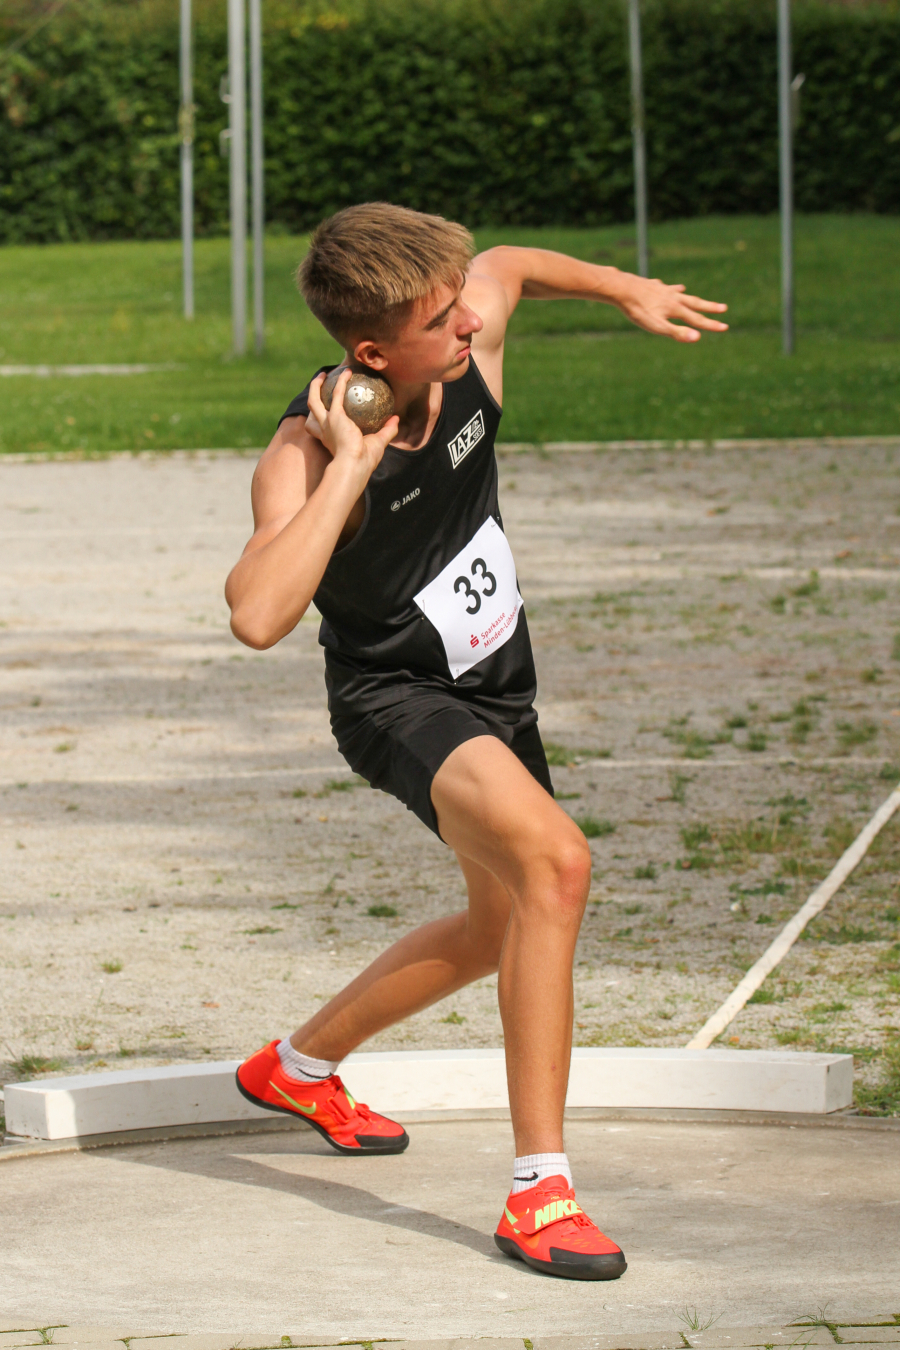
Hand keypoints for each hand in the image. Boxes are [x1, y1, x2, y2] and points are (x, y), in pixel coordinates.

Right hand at [306, 369, 399, 486]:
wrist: (354, 465)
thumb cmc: (364, 461)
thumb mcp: (378, 443)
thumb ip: (387, 431)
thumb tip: (396, 418)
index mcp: (331, 440)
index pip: (322, 427)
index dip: (323, 417)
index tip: (330, 409)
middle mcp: (325, 431)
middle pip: (313, 410)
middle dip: (314, 396)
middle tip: (321, 386)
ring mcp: (327, 422)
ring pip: (314, 400)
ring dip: (316, 386)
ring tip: (324, 374)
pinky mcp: (335, 416)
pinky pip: (338, 394)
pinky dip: (342, 382)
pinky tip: (348, 372)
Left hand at [616, 277, 727, 342]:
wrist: (621, 288)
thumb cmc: (638, 310)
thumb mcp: (657, 326)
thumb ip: (676, 332)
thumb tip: (697, 338)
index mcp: (676, 309)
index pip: (698, 319)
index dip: (712, 324)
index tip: (725, 327)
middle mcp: (673, 297)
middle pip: (694, 303)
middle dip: (709, 307)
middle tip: (723, 308)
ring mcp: (663, 290)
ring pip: (680, 294)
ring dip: (689, 297)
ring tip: (694, 296)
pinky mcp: (652, 286)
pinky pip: (665, 287)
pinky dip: (671, 289)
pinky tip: (668, 287)